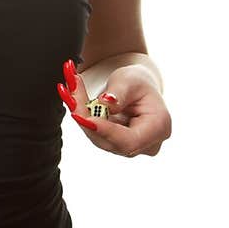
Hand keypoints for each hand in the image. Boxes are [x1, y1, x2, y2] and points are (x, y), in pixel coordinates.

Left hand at [57, 58, 171, 157]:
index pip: (130, 140)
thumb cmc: (138, 82)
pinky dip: (83, 117)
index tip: (84, 117)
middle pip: (111, 141)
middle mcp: (146, 144)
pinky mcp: (115, 144)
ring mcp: (131, 148)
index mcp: (159, 128)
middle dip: (87, 118)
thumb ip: (119, 92)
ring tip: (70, 91)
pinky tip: (73, 99)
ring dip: (81, 116)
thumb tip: (105, 103)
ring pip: (99, 138)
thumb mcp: (130, 79)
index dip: (106, 131)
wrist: (138, 87)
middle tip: (69, 93)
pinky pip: (95, 134)